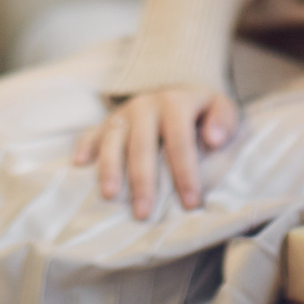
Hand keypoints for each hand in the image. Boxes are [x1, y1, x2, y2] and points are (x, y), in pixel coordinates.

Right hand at [72, 84, 239, 219]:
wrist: (179, 90)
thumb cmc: (203, 112)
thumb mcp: (222, 108)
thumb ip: (224, 121)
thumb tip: (214, 139)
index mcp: (176, 101)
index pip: (180, 139)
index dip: (185, 171)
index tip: (190, 202)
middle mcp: (147, 104)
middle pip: (142, 144)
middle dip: (143, 180)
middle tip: (144, 213)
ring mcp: (124, 112)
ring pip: (113, 139)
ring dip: (110, 167)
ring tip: (109, 195)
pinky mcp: (108, 120)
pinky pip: (92, 132)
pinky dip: (84, 146)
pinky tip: (79, 163)